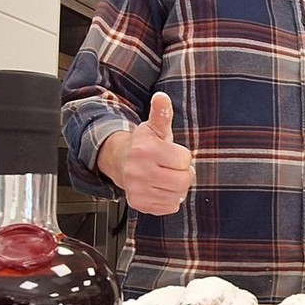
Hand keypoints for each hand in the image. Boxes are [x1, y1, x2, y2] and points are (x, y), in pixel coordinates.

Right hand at [114, 92, 194, 214]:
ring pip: (178, 195)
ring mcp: (137, 189)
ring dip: (178, 188)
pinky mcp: (138, 204)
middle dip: (184, 173)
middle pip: (183, 180)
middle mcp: (137, 171)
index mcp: (144, 149)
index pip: (184, 159)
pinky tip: (161, 188)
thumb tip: (162, 97)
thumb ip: (162, 113)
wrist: (121, 162)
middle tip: (173, 168)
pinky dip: (170, 200)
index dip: (183, 157)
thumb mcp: (154, 127)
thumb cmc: (144, 144)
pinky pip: (169, 207)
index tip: (173, 153)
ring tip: (167, 177)